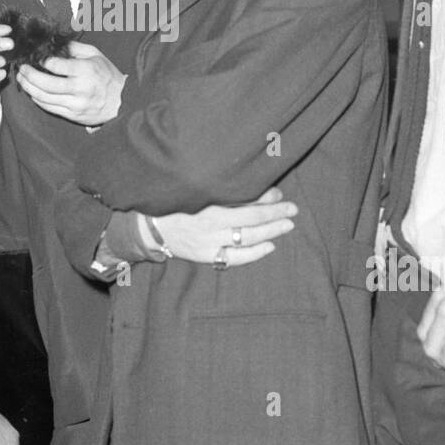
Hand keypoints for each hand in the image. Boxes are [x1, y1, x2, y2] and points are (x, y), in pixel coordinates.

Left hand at [17, 41, 124, 123]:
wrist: (122, 102)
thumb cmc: (108, 75)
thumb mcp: (95, 54)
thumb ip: (74, 47)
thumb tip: (54, 42)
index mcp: (85, 70)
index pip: (55, 65)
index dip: (40, 61)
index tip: (33, 57)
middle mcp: (79, 88)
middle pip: (45, 84)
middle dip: (28, 76)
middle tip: (21, 69)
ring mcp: (75, 104)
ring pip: (44, 98)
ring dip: (28, 89)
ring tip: (22, 80)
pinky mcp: (73, 115)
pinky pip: (49, 108)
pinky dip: (37, 100)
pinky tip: (32, 92)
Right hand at [153, 187, 296, 266]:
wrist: (152, 227)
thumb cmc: (177, 204)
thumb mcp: (198, 191)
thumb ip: (225, 190)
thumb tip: (256, 186)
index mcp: (208, 203)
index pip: (245, 200)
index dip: (266, 197)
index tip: (279, 193)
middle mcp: (211, 223)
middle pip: (251, 218)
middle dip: (275, 213)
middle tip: (293, 209)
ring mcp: (209, 242)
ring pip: (248, 238)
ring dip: (271, 231)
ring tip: (287, 225)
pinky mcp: (207, 256)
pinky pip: (236, 258)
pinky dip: (255, 253)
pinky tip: (270, 246)